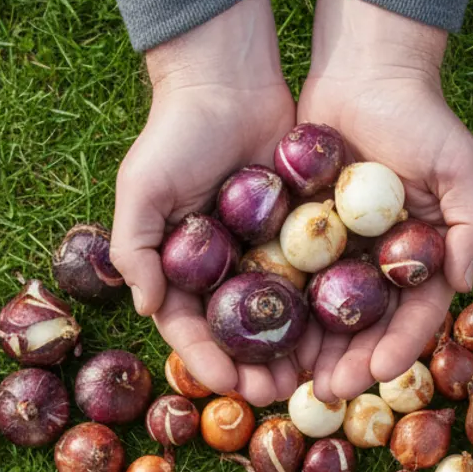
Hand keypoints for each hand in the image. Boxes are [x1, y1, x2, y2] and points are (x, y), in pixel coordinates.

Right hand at [110, 0, 298, 406]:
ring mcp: (262, 256)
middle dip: (255, 368)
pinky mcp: (299, 236)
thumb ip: (133, 247)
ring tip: (312, 376)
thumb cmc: (174, 133)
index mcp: (179, 269)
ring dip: (293, 351)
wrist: (229, 80)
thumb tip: (146, 306)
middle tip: (278, 391)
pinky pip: (312, 280)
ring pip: (278, 318)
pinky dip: (322, 308)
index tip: (230, 385)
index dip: (207, 361)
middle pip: (238, 335)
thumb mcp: (141, 187)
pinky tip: (339, 334)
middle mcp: (221, 271)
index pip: (189, 329)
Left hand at [294, 0, 472, 402]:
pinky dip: (280, 311)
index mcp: (421, 258)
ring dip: (311, 350)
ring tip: (292, 379)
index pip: (414, 316)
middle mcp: (380, 264)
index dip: (398, 347)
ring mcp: (339, 253)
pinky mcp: (300, 236)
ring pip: (325, 314)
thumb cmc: (420, 117)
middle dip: (349, 362)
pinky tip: (264, 337)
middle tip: (326, 390)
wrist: (364, 71)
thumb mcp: (460, 165)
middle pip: (365, 327)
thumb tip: (463, 283)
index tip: (377, 373)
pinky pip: (289, 279)